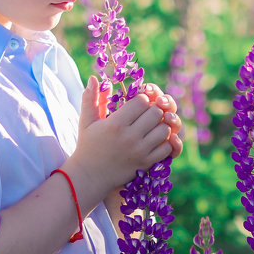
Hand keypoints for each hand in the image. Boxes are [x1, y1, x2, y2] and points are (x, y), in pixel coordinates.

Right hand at [64, 76, 176, 206]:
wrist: (89, 176)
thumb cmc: (87, 145)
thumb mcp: (86, 121)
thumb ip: (91, 98)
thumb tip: (94, 78)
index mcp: (116, 124)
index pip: (142, 101)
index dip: (142, 99)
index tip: (137, 104)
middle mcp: (130, 137)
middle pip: (156, 113)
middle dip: (153, 110)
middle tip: (146, 114)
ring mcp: (139, 151)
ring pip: (164, 130)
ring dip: (160, 125)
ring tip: (151, 126)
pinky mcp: (146, 163)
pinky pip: (166, 148)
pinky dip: (164, 142)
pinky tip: (154, 140)